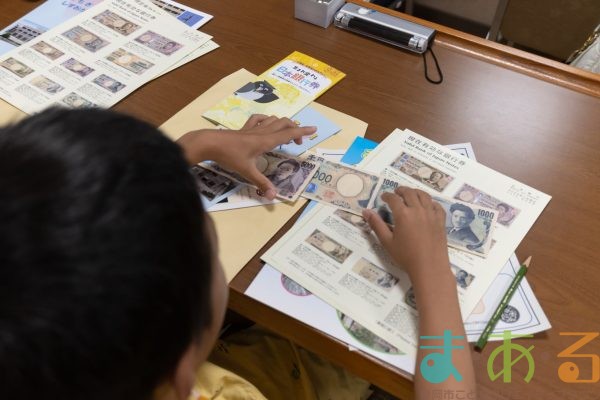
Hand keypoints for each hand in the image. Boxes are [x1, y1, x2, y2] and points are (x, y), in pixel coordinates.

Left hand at [177, 115, 315, 199]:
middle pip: (283, 124)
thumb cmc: (229, 156)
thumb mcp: (247, 171)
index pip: (288, 133)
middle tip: (299, 142)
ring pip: (273, 120)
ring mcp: (252, 128)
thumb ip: (261, 183)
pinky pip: (259, 119)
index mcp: (266, 141)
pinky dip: (267, 120)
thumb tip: (273, 196)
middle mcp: (262, 131)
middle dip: (295, 129)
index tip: (314, 129)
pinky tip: (266, 124)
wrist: (209, 143)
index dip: (302, 131)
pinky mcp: (244, 128)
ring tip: (286, 135)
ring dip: (283, 124)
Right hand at [362, 187, 449, 280]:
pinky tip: (427, 205)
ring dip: (415, 192)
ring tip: (410, 194)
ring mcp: (431, 214)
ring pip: (424, 196)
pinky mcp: (441, 220)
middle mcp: (418, 210)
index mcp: (403, 214)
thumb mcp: (387, 242)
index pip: (393, 199)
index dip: (387, 195)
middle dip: (401, 190)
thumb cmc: (406, 256)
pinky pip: (436, 205)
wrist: (429, 267)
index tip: (383, 197)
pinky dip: (430, 202)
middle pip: (409, 193)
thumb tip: (366, 211)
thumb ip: (376, 225)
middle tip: (396, 192)